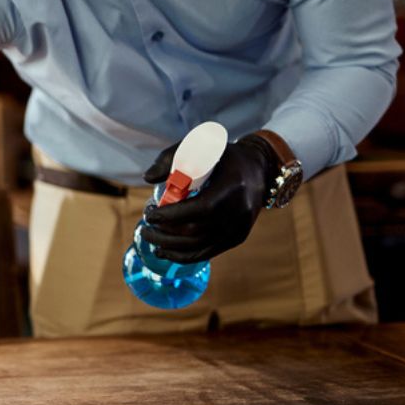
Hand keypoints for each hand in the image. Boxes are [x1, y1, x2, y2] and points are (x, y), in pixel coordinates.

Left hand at [139, 134, 276, 262]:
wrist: (259, 170)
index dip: (172, 215)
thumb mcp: (200, 148)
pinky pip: (208, 253)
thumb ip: (171, 158)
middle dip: (164, 232)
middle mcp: (239, 211)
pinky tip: (165, 252)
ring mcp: (240, 227)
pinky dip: (184, 256)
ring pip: (199, 246)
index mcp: (232, 187)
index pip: (200, 208)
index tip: (150, 214)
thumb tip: (148, 178)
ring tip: (149, 237)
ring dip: (169, 246)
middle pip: (196, 231)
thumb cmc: (223, 157)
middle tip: (145, 226)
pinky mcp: (237, 237)